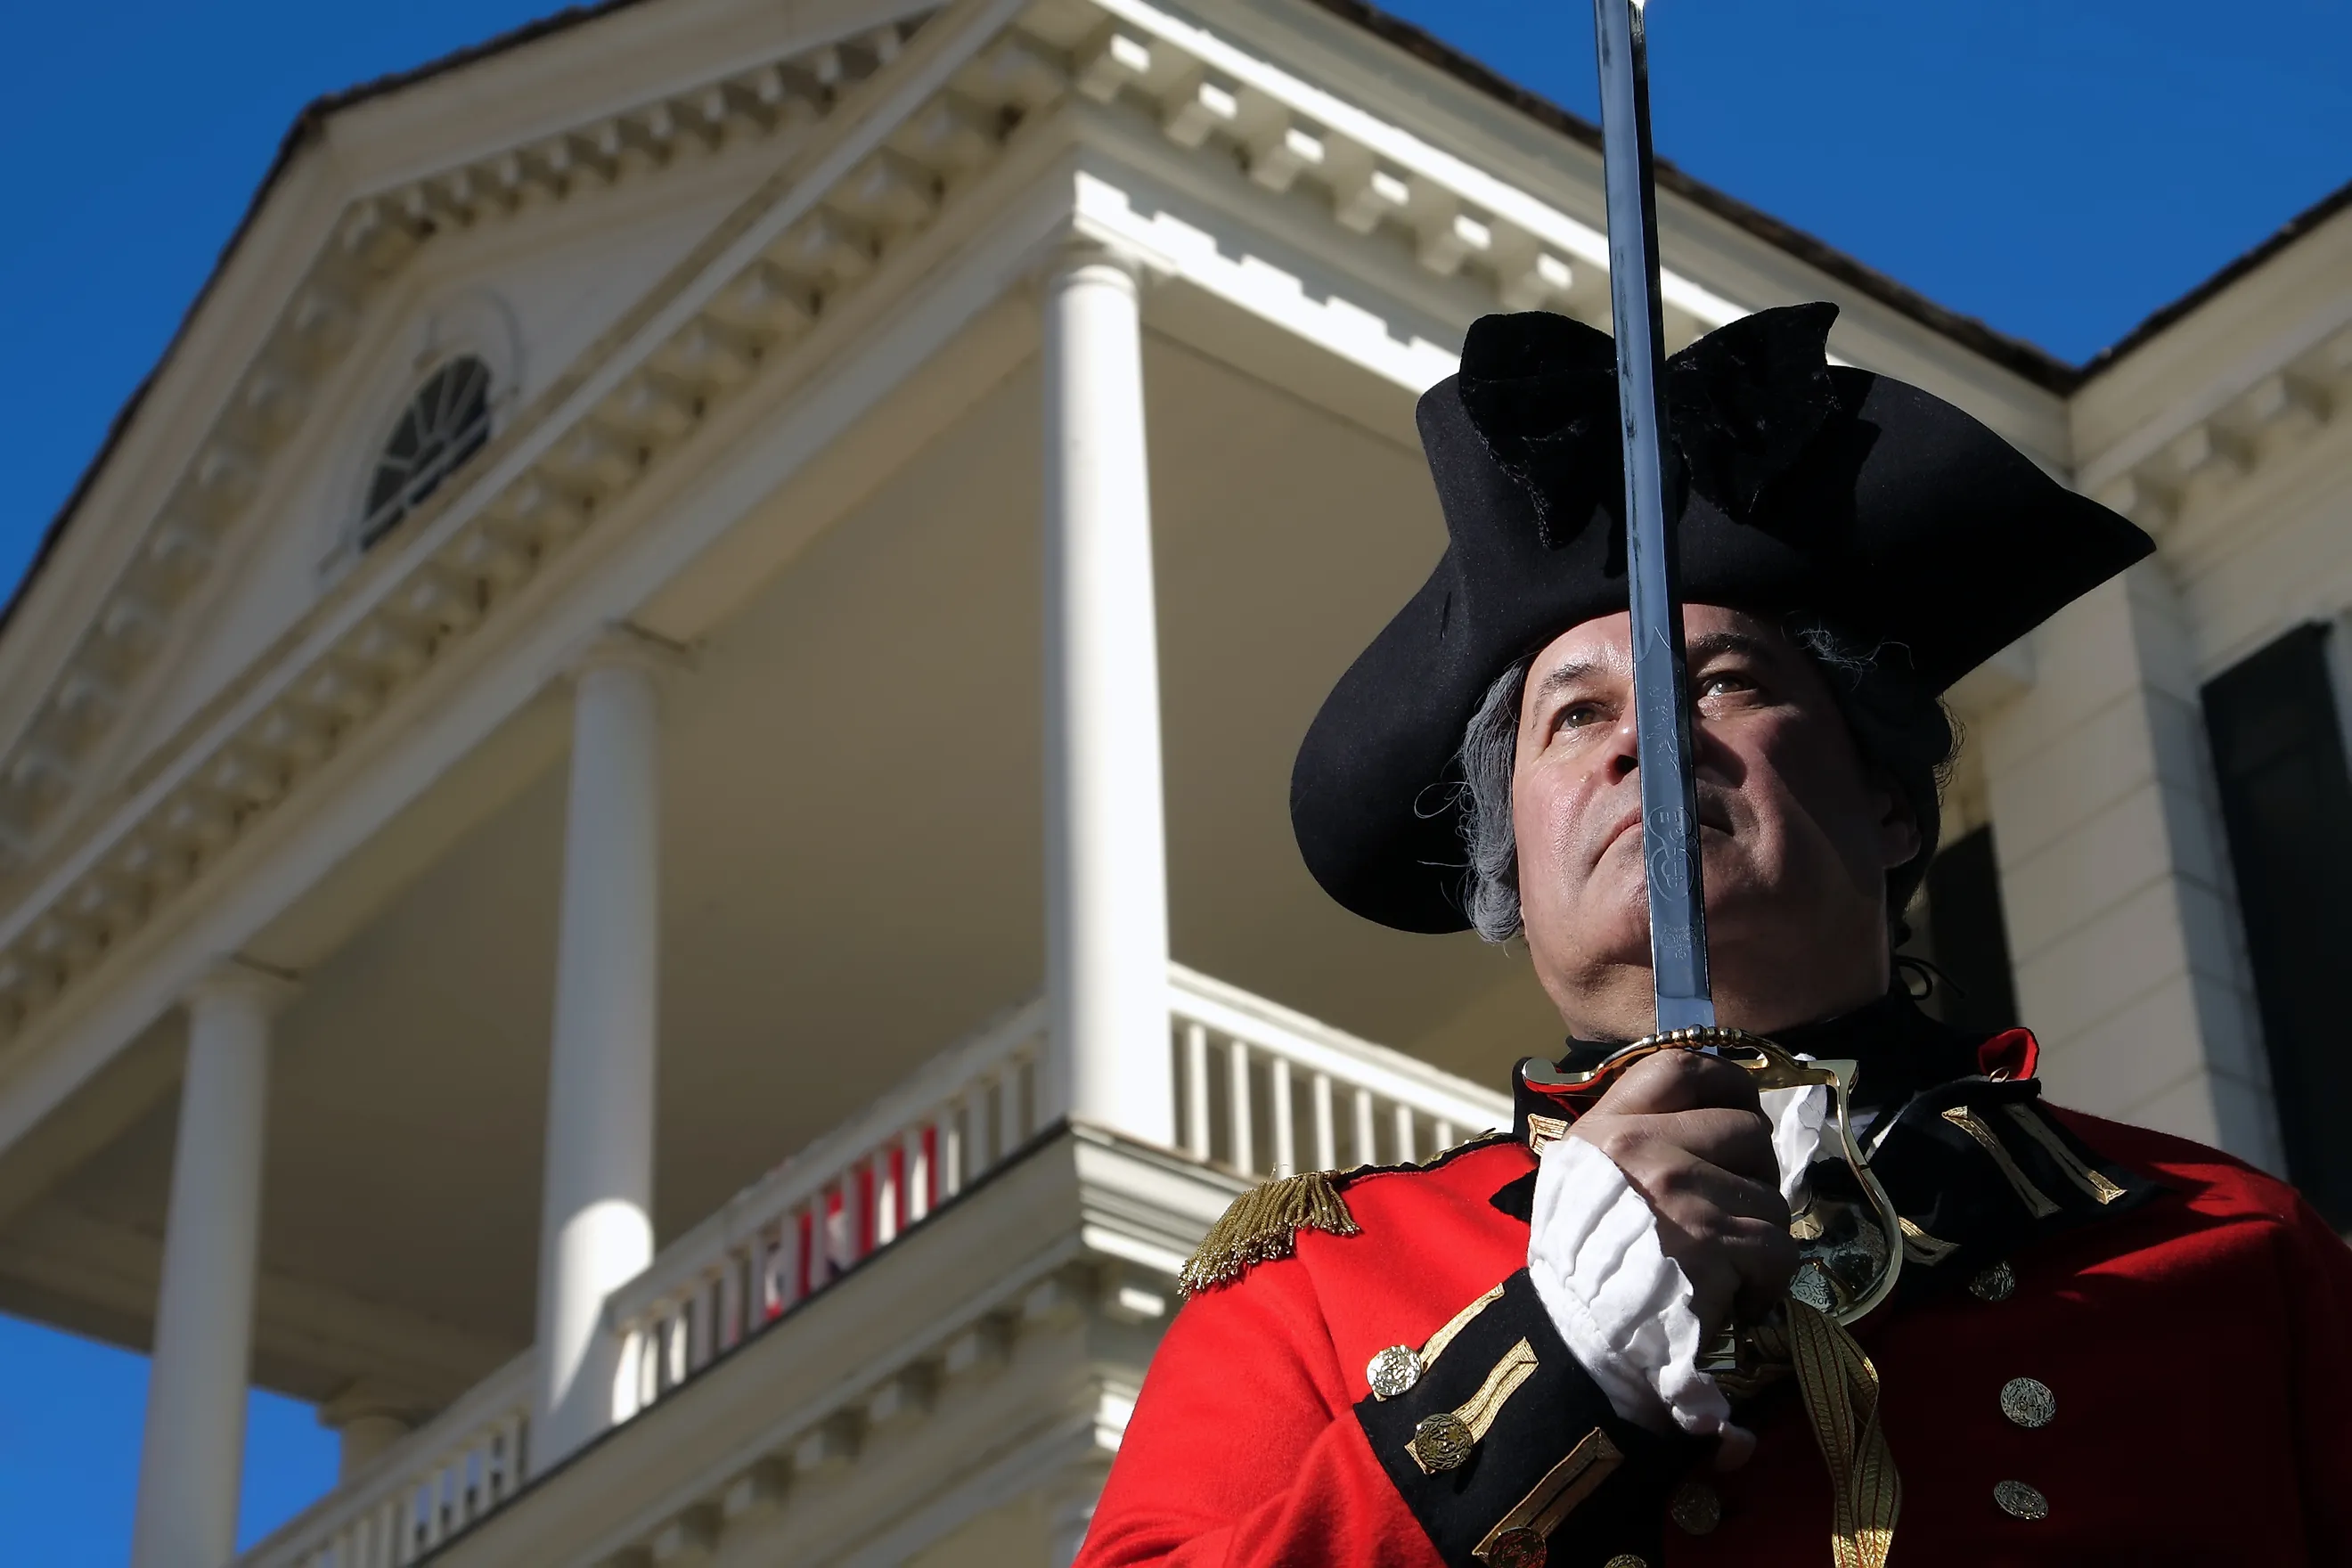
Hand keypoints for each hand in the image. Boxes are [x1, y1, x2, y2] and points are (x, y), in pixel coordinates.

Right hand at [1565, 1049, 1797, 1344]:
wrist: (1572, 1342)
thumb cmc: (1580, 1267)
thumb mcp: (1585, 1180)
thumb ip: (1637, 1141)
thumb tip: (1717, 1117)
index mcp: (1606, 1129)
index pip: (1680, 1066)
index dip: (1727, 1082)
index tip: (1741, 1109)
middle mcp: (1640, 1148)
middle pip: (1745, 1130)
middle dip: (1758, 1173)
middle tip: (1736, 1213)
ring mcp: (1678, 1192)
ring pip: (1770, 1196)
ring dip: (1762, 1237)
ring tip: (1729, 1266)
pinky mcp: (1710, 1242)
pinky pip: (1777, 1248)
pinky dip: (1768, 1280)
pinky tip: (1736, 1298)